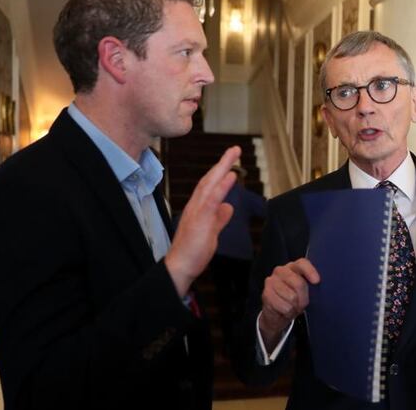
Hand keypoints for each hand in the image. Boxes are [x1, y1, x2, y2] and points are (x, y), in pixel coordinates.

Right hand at [165, 146, 240, 295]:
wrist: (180, 267)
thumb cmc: (193, 251)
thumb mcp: (211, 232)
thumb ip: (220, 218)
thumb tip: (228, 207)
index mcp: (198, 208)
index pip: (210, 185)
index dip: (220, 171)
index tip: (231, 161)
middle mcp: (195, 206)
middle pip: (209, 179)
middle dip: (222, 163)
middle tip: (235, 149)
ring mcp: (196, 211)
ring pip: (209, 184)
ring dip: (222, 168)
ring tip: (233, 155)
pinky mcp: (200, 220)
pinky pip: (211, 200)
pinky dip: (221, 186)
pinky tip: (230, 176)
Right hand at [259, 258, 319, 349]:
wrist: (277, 314)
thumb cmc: (294, 300)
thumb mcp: (304, 291)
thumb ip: (309, 285)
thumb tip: (316, 284)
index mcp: (293, 267)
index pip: (302, 263)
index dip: (310, 271)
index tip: (317, 281)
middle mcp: (281, 270)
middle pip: (299, 283)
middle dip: (304, 298)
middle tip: (302, 304)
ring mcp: (271, 281)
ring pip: (292, 297)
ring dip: (295, 307)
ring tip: (292, 306)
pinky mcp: (266, 293)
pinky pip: (285, 306)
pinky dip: (288, 312)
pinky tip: (284, 310)